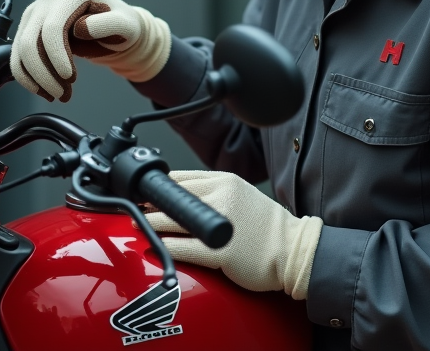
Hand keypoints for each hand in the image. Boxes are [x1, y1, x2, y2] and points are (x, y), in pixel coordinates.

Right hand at [10, 0, 170, 101]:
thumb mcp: (125, 24)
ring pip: (21, 51)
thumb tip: (81, 28)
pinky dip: (28, 78)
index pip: (53, 27)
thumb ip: (107, 24)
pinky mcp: (29, 30)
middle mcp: (48, 0)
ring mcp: (36, 14)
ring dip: (36, 79)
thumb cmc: (121, 25)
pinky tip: (44, 89)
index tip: (70, 77)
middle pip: (31, 41)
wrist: (114, 29)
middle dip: (44, 73)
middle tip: (63, 93)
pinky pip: (19, 57)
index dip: (57, 56)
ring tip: (58, 93)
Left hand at [145, 170, 322, 299]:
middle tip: (133, 210)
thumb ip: (216, 191)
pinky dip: (165, 247)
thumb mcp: (243, 195)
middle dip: (148, 204)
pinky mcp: (221, 252)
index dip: (159, 186)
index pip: (182, 177)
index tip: (143, 193)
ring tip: (139, 226)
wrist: (296, 251)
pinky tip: (155, 247)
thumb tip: (183, 194)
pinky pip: (183, 247)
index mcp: (226, 181)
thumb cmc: (269, 228)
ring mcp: (221, 225)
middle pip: (172, 196)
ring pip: (172, 220)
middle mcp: (222, 197)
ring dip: (151, 224)